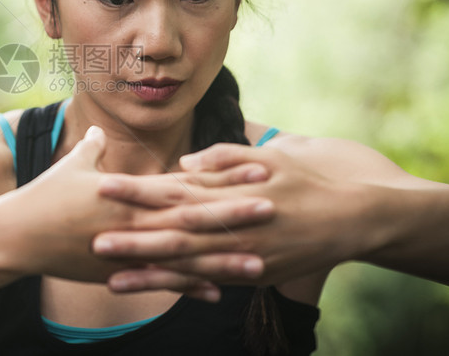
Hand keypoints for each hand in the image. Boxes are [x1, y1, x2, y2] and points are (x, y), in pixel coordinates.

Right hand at [3, 130, 275, 288]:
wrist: (14, 236)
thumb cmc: (43, 196)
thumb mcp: (72, 166)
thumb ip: (93, 149)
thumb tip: (98, 134)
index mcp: (129, 190)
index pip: (184, 180)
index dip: (222, 175)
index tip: (256, 168)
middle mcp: (134, 219)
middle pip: (192, 216)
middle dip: (234, 212)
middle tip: (276, 207)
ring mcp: (128, 248)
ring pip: (183, 256)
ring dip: (222, 258)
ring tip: (260, 261)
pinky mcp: (117, 273)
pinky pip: (159, 282)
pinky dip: (189, 287)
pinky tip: (218, 294)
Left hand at [94, 143, 365, 292]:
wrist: (357, 218)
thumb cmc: (309, 179)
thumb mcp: (268, 157)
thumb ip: (222, 159)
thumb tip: (180, 167)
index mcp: (231, 193)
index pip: (174, 191)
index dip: (137, 190)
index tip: (102, 185)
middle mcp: (234, 228)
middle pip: (173, 233)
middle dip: (131, 238)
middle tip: (91, 240)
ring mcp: (245, 256)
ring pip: (189, 266)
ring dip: (149, 273)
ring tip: (111, 278)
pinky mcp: (255, 275)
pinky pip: (213, 283)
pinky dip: (184, 288)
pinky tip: (157, 291)